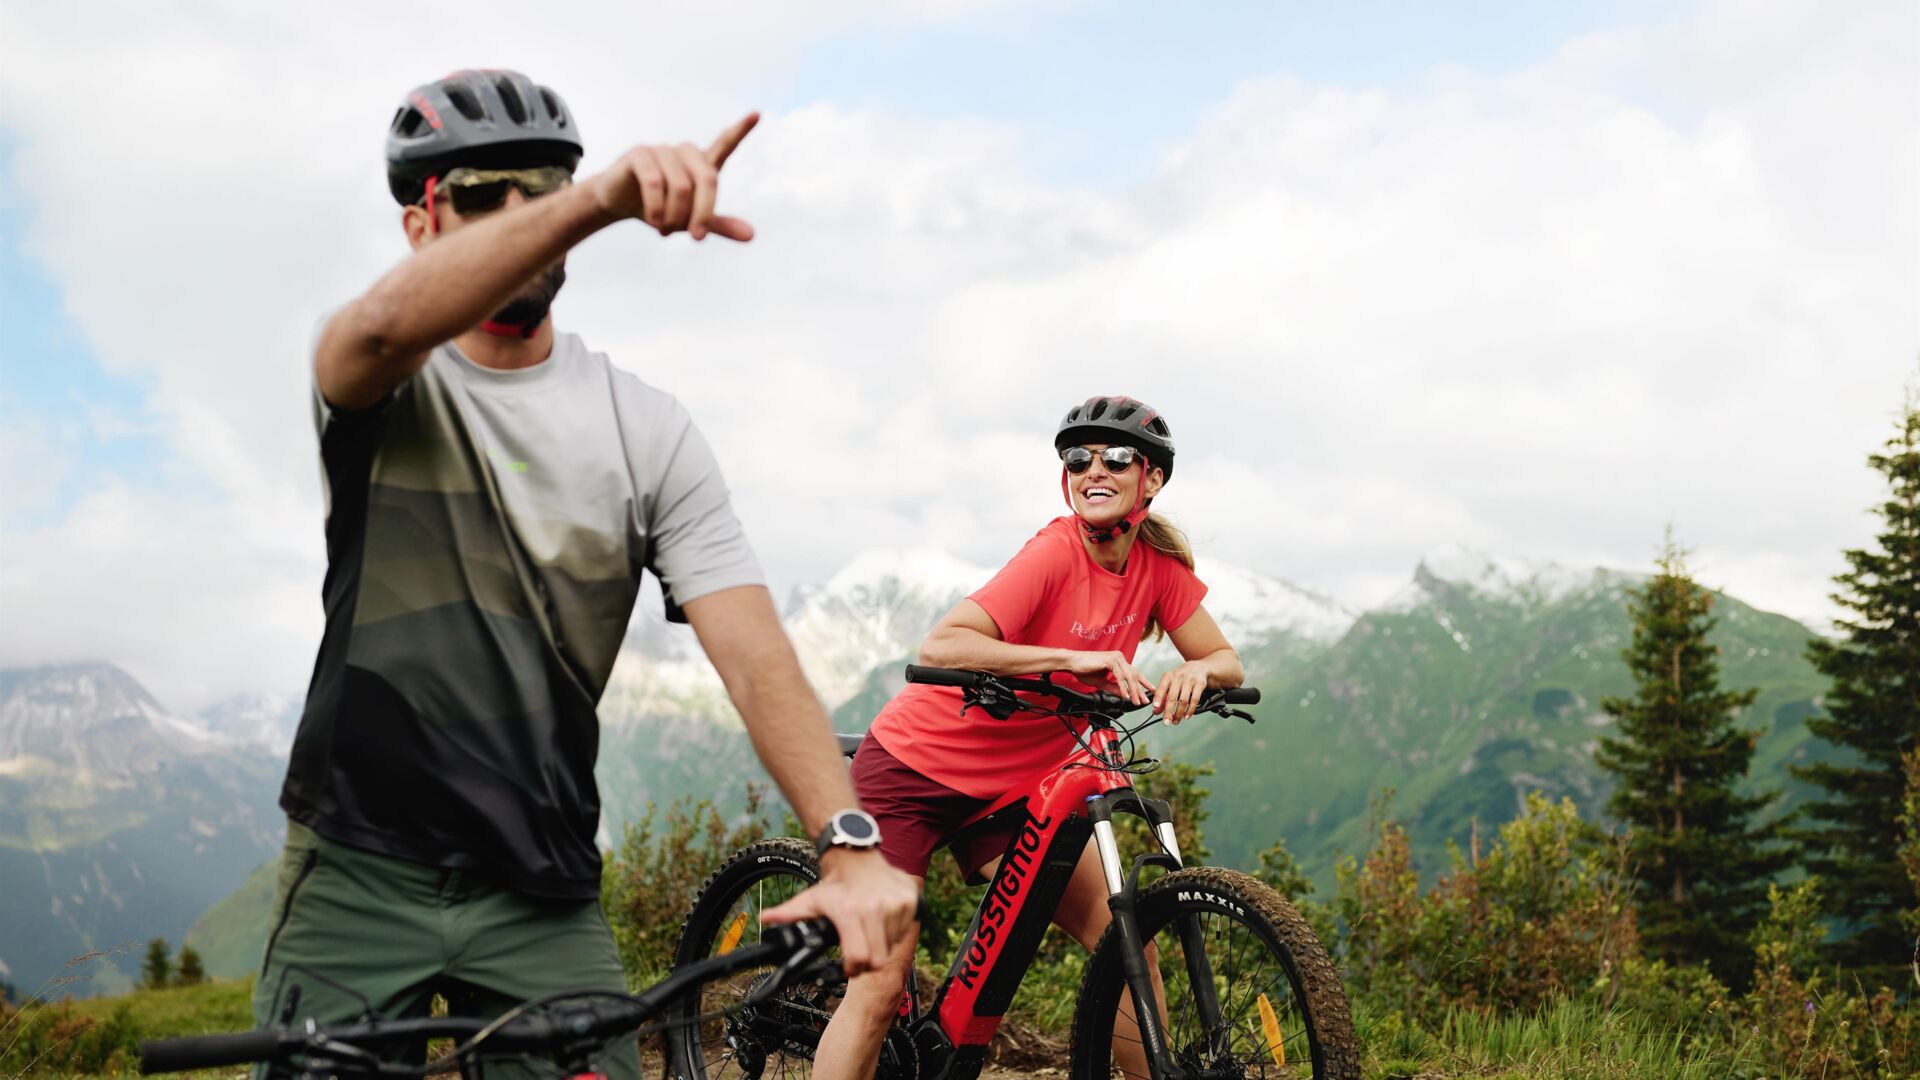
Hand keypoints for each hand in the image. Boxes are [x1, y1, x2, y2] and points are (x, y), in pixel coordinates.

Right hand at [590, 112, 758, 240]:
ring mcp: (661, 150)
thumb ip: (719, 225)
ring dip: (675, 215)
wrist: (618, 204)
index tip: (756, 114)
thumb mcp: (690, 220)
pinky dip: (657, 207)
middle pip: (707, 178)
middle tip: (696, 238)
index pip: (725, 144)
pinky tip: (655, 222)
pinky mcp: (639, 154)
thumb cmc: (659, 208)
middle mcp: (684, 152)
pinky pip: (655, 182)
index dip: (740, 130)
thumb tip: (752, 235)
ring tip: (665, 230)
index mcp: (700, 164)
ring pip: (681, 186)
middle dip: (704, 213)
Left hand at [760, 849, 918, 975]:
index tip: (848, 964)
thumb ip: (788, 914)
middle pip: (878, 960)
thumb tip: (766, 920)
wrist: (857, 854)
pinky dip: (894, 930)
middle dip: (867, 960)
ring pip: (893, 945)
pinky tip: (882, 918)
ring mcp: (897, 903)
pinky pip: (905, 930)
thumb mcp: (810, 899)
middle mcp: (876, 908)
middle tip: (858, 949)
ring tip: (868, 927)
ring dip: (881, 943)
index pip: (860, 959)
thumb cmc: (835, 882)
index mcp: (850, 912)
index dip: (852, 968)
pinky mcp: (911, 899)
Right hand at [1064, 650, 1155, 704]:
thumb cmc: (1084, 669)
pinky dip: (1123, 687)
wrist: (1072, 663)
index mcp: (1118, 661)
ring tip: (1136, 701)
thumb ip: (1113, 687)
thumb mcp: (1102, 682)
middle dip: (1140, 690)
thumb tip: (1124, 695)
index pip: (1134, 673)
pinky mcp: (1111, 660)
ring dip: (1133, 691)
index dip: (1142, 682)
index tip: (1149, 691)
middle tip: (1144, 701)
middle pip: (1134, 676)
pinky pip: (1120, 676)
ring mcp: (1116, 658)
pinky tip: (1126, 695)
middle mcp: (1119, 658)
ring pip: (1129, 677)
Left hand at [1151, 661, 1211, 723]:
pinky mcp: (1200, 684)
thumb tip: (1156, 711)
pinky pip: (1194, 700)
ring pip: (1183, 700)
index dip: (1158, 697)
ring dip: (1179, 713)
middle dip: (1168, 711)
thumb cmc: (1182, 677)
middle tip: (1166, 722)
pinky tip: (1186, 716)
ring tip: (1175, 721)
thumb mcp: (1171, 683)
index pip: (1161, 687)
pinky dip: (1190, 710)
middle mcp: (1178, 677)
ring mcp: (1190, 680)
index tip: (1155, 707)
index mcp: (1169, 676)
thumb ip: (1163, 697)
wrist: (1200, 667)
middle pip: (1172, 697)